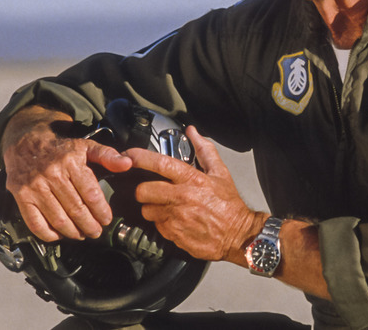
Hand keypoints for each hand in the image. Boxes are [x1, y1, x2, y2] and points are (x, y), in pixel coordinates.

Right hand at [1, 105, 132, 240]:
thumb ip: (107, 155)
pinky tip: (59, 235)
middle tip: (96, 232)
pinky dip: (48, 234)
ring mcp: (35, 187)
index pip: (90, 194)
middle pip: (76, 210)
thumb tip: (127, 164)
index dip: (101, 211)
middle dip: (89, 225)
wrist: (25, 142)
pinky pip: (36, 223)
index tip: (106, 219)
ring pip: (58, 219)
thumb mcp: (85, 146)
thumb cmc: (59, 149)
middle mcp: (52, 174)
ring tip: (80, 234)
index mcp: (70, 162)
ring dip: (72, 232)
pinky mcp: (21, 196)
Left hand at [126, 126, 263, 262]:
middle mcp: (182, 198)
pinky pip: (156, 226)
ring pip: (146, 210)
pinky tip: (174, 219)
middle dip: (143, 190)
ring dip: (152, 208)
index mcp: (192, 179)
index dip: (140, 157)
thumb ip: (204, 150)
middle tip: (151, 190)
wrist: (238, 235)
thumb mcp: (220, 173)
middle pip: (143, 190)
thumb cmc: (229, 205)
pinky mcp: (174, 234)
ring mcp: (176, 218)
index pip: (160, 164)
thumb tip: (193, 132)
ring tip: (166, 206)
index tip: (129, 155)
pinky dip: (161, 222)